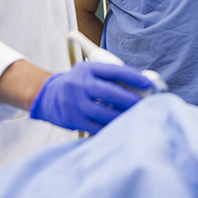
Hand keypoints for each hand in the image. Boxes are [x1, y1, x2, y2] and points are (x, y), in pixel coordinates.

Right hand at [29, 62, 152, 133]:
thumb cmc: (80, 83)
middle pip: (108, 92)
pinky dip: (109, 128)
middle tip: (144, 104)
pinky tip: (120, 127)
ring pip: (102, 112)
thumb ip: (111, 77)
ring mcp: (73, 103)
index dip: (132, 77)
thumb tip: (141, 85)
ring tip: (136, 117)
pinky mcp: (71, 119)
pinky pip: (94, 127)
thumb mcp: (91, 72)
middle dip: (129, 99)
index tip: (148, 84)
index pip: (113, 71)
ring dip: (121, 116)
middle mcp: (78, 84)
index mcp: (87, 69)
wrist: (49, 95)